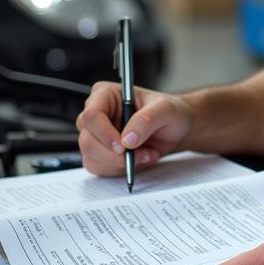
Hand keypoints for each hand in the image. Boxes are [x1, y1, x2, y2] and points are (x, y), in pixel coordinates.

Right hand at [76, 81, 192, 175]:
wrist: (176, 129)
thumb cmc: (170, 112)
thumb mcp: (165, 109)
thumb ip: (146, 120)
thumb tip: (127, 138)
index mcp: (105, 95)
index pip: (91, 115)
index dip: (103, 133)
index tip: (122, 146)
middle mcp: (97, 114)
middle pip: (87, 140)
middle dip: (114, 154)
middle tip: (140, 154)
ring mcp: (97, 135)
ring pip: (91, 157)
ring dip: (120, 164)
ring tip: (146, 154)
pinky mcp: (100, 152)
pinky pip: (98, 168)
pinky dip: (119, 170)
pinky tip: (138, 160)